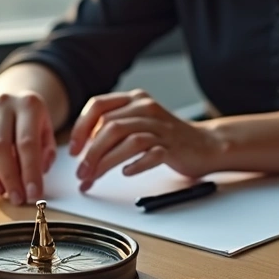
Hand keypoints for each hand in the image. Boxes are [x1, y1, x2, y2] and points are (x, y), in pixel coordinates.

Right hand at [0, 91, 57, 204]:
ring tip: (3, 192)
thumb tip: (35, 175)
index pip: (27, 142)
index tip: (33, 194)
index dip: (30, 171)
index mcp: (28, 104)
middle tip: (17, 198)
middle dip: (8, 178)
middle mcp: (2, 105)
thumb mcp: (49, 134)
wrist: (16, 105)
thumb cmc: (34, 126)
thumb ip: (46, 154)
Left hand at [70, 90, 226, 191]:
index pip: (98, 106)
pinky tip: (126, 173)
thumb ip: (112, 128)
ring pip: (127, 141)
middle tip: (81, 173)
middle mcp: (147, 109)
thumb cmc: (167, 137)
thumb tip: (82, 148)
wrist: (206, 144)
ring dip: (105, 162)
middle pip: (110, 127)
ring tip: (94, 178)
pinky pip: (151, 154)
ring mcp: (162, 128)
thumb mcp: (137, 123)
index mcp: (135, 100)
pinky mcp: (173, 147)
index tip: (73, 151)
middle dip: (90, 153)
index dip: (81, 128)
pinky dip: (135, 165)